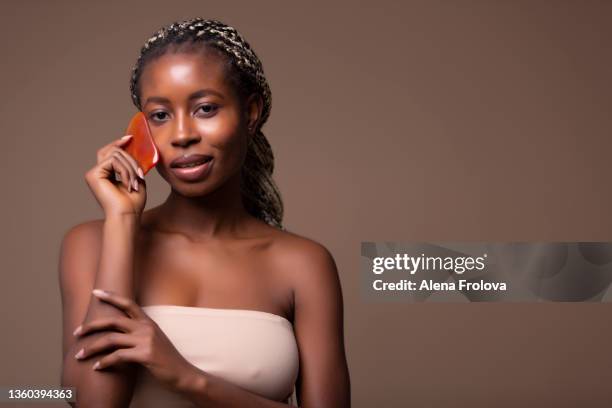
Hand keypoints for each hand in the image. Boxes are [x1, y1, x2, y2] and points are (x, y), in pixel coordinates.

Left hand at [73, 289, 195, 391]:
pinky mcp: (145, 355)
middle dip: (91, 326)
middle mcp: (146, 328)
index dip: (111, 296)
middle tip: (76, 332)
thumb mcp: (154, 340)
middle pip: (113, 320)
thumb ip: (138, 334)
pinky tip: (97, 367)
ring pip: (111, 340)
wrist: (182, 373)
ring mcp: (146, 340)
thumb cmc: (165, 359)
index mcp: (148, 322)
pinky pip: (117, 356)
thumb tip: (117, 334)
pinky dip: (104, 362)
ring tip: (79, 354)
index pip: (128, 303)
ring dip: (92, 348)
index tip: (95, 292)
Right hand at [84, 135, 146, 217]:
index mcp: (105, 173)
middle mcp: (96, 172)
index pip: (109, 152)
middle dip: (131, 159)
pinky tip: (128, 184)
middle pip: (113, 150)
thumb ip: (131, 164)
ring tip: (135, 182)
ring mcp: (93, 173)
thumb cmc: (133, 202)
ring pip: (116, 155)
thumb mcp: (135, 178)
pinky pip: (113, 161)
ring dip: (130, 168)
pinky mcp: (93, 174)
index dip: (118, 143)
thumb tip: (132, 148)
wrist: (127, 215)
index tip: (130, 137)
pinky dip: (125, 171)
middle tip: (140, 174)